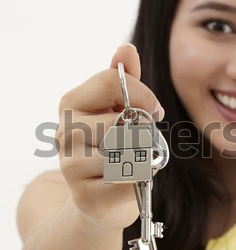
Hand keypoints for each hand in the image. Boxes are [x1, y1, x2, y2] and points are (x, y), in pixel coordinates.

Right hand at [56, 44, 162, 229]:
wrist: (100, 200)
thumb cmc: (113, 148)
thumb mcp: (117, 110)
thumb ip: (123, 80)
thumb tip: (126, 49)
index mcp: (71, 103)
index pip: (111, 81)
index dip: (142, 94)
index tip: (155, 111)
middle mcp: (65, 131)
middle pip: (122, 120)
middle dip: (142, 133)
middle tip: (139, 144)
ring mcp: (70, 165)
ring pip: (127, 151)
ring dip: (141, 158)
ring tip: (132, 163)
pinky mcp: (85, 196)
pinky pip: (129, 180)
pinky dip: (139, 181)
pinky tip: (128, 182)